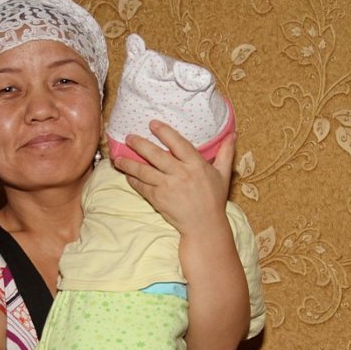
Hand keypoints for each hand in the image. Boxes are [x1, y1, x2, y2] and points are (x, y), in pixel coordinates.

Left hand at [113, 120, 235, 235]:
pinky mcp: (158, 199)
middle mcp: (180, 174)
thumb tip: (232, 134)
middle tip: (129, 137)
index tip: (152, 123)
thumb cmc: (214, 200)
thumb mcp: (223, 175)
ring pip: (144, 171)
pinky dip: (133, 180)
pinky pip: (142, 187)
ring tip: (118, 158)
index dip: (164, 132)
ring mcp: (168, 187)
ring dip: (129, 163)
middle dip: (139, 144)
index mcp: (196, 165)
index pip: (178, 143)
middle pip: (155, 155)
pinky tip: (127, 174)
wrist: (204, 226)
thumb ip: (225, 153)